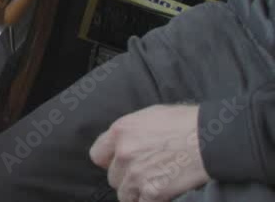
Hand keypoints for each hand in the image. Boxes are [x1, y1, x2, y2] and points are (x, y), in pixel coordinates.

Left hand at [90, 105, 208, 201]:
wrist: (211, 140)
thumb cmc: (186, 123)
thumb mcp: (150, 116)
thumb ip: (130, 131)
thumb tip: (121, 143)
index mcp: (121, 131)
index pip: (97, 155)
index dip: (109, 161)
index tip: (119, 164)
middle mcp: (124, 153)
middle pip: (113, 177)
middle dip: (126, 178)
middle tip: (145, 174)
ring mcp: (137, 174)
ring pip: (124, 194)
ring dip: (136, 192)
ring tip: (152, 185)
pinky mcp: (153, 191)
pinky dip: (149, 200)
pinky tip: (161, 193)